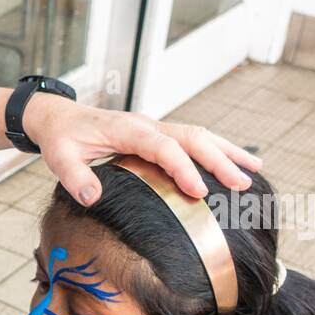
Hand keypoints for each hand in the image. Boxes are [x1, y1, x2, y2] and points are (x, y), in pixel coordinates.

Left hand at [24, 94, 262, 206]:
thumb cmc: (61, 138)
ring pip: (198, 135)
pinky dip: (215, 150)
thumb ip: (75, 177)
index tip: (198, 192)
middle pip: (191, 138)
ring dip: (226, 152)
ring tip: (254, 171)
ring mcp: (155, 128)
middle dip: (219, 160)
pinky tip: (233, 163)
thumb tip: (92, 197)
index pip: (163, 147)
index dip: (182, 168)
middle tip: (242, 184)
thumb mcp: (59, 158)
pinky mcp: (157, 134)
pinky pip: (191, 140)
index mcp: (128, 129)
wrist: (59, 117)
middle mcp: (147, 125)